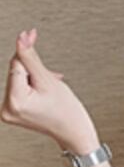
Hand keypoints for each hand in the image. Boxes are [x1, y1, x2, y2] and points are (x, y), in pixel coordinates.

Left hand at [1, 28, 99, 152]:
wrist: (74, 133)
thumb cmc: (67, 111)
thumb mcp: (48, 80)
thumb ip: (31, 57)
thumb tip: (22, 36)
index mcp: (14, 101)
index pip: (15, 65)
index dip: (26, 52)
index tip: (32, 33)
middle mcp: (6, 109)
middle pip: (15, 72)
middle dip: (33, 70)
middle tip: (51, 80)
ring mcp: (8, 112)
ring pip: (17, 80)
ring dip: (34, 78)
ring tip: (49, 89)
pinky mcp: (11, 113)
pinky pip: (18, 89)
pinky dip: (31, 86)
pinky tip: (43, 93)